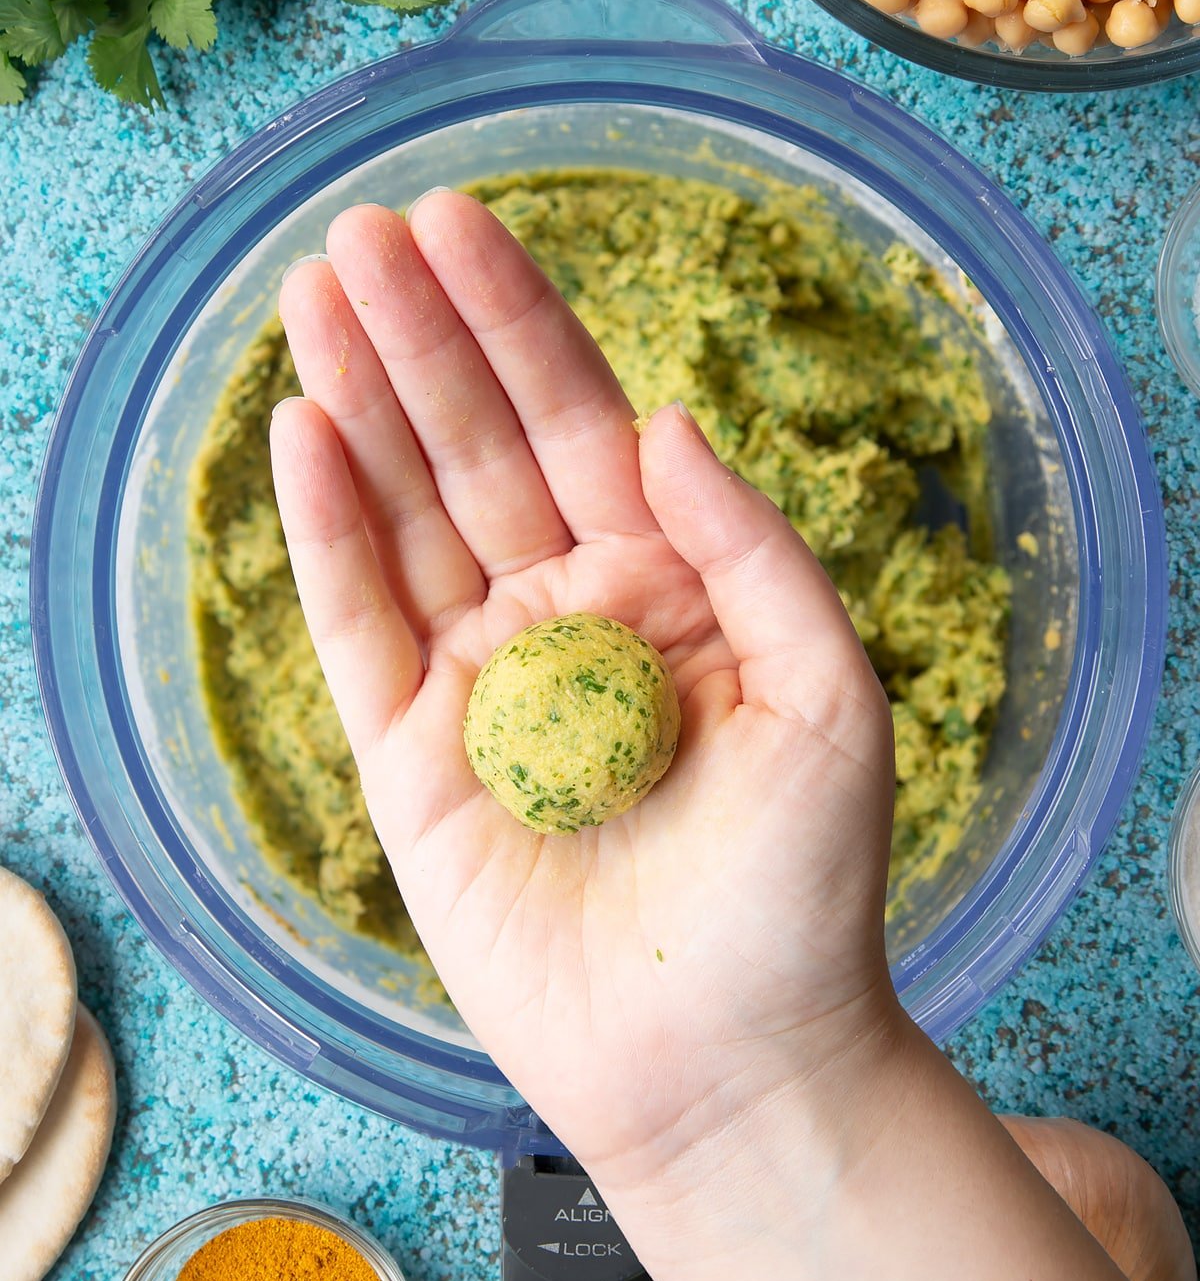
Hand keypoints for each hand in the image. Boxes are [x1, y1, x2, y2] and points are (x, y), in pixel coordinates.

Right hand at [271, 192, 899, 1184]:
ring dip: (360, 402)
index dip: (519, 321)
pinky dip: (328, 531)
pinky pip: (359, 626)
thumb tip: (668, 420)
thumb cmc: (803, 888)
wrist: (730, 1058)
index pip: (579, 422)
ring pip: (406, 514)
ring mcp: (480, 680)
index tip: (458, 222)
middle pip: (476, 448)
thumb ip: (750, 549)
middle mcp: (564, 614)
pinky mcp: (412, 759)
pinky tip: (303, 432)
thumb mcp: (828, 696)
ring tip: (314, 294)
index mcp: (665, 583)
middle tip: (358, 234)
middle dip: (420, 337)